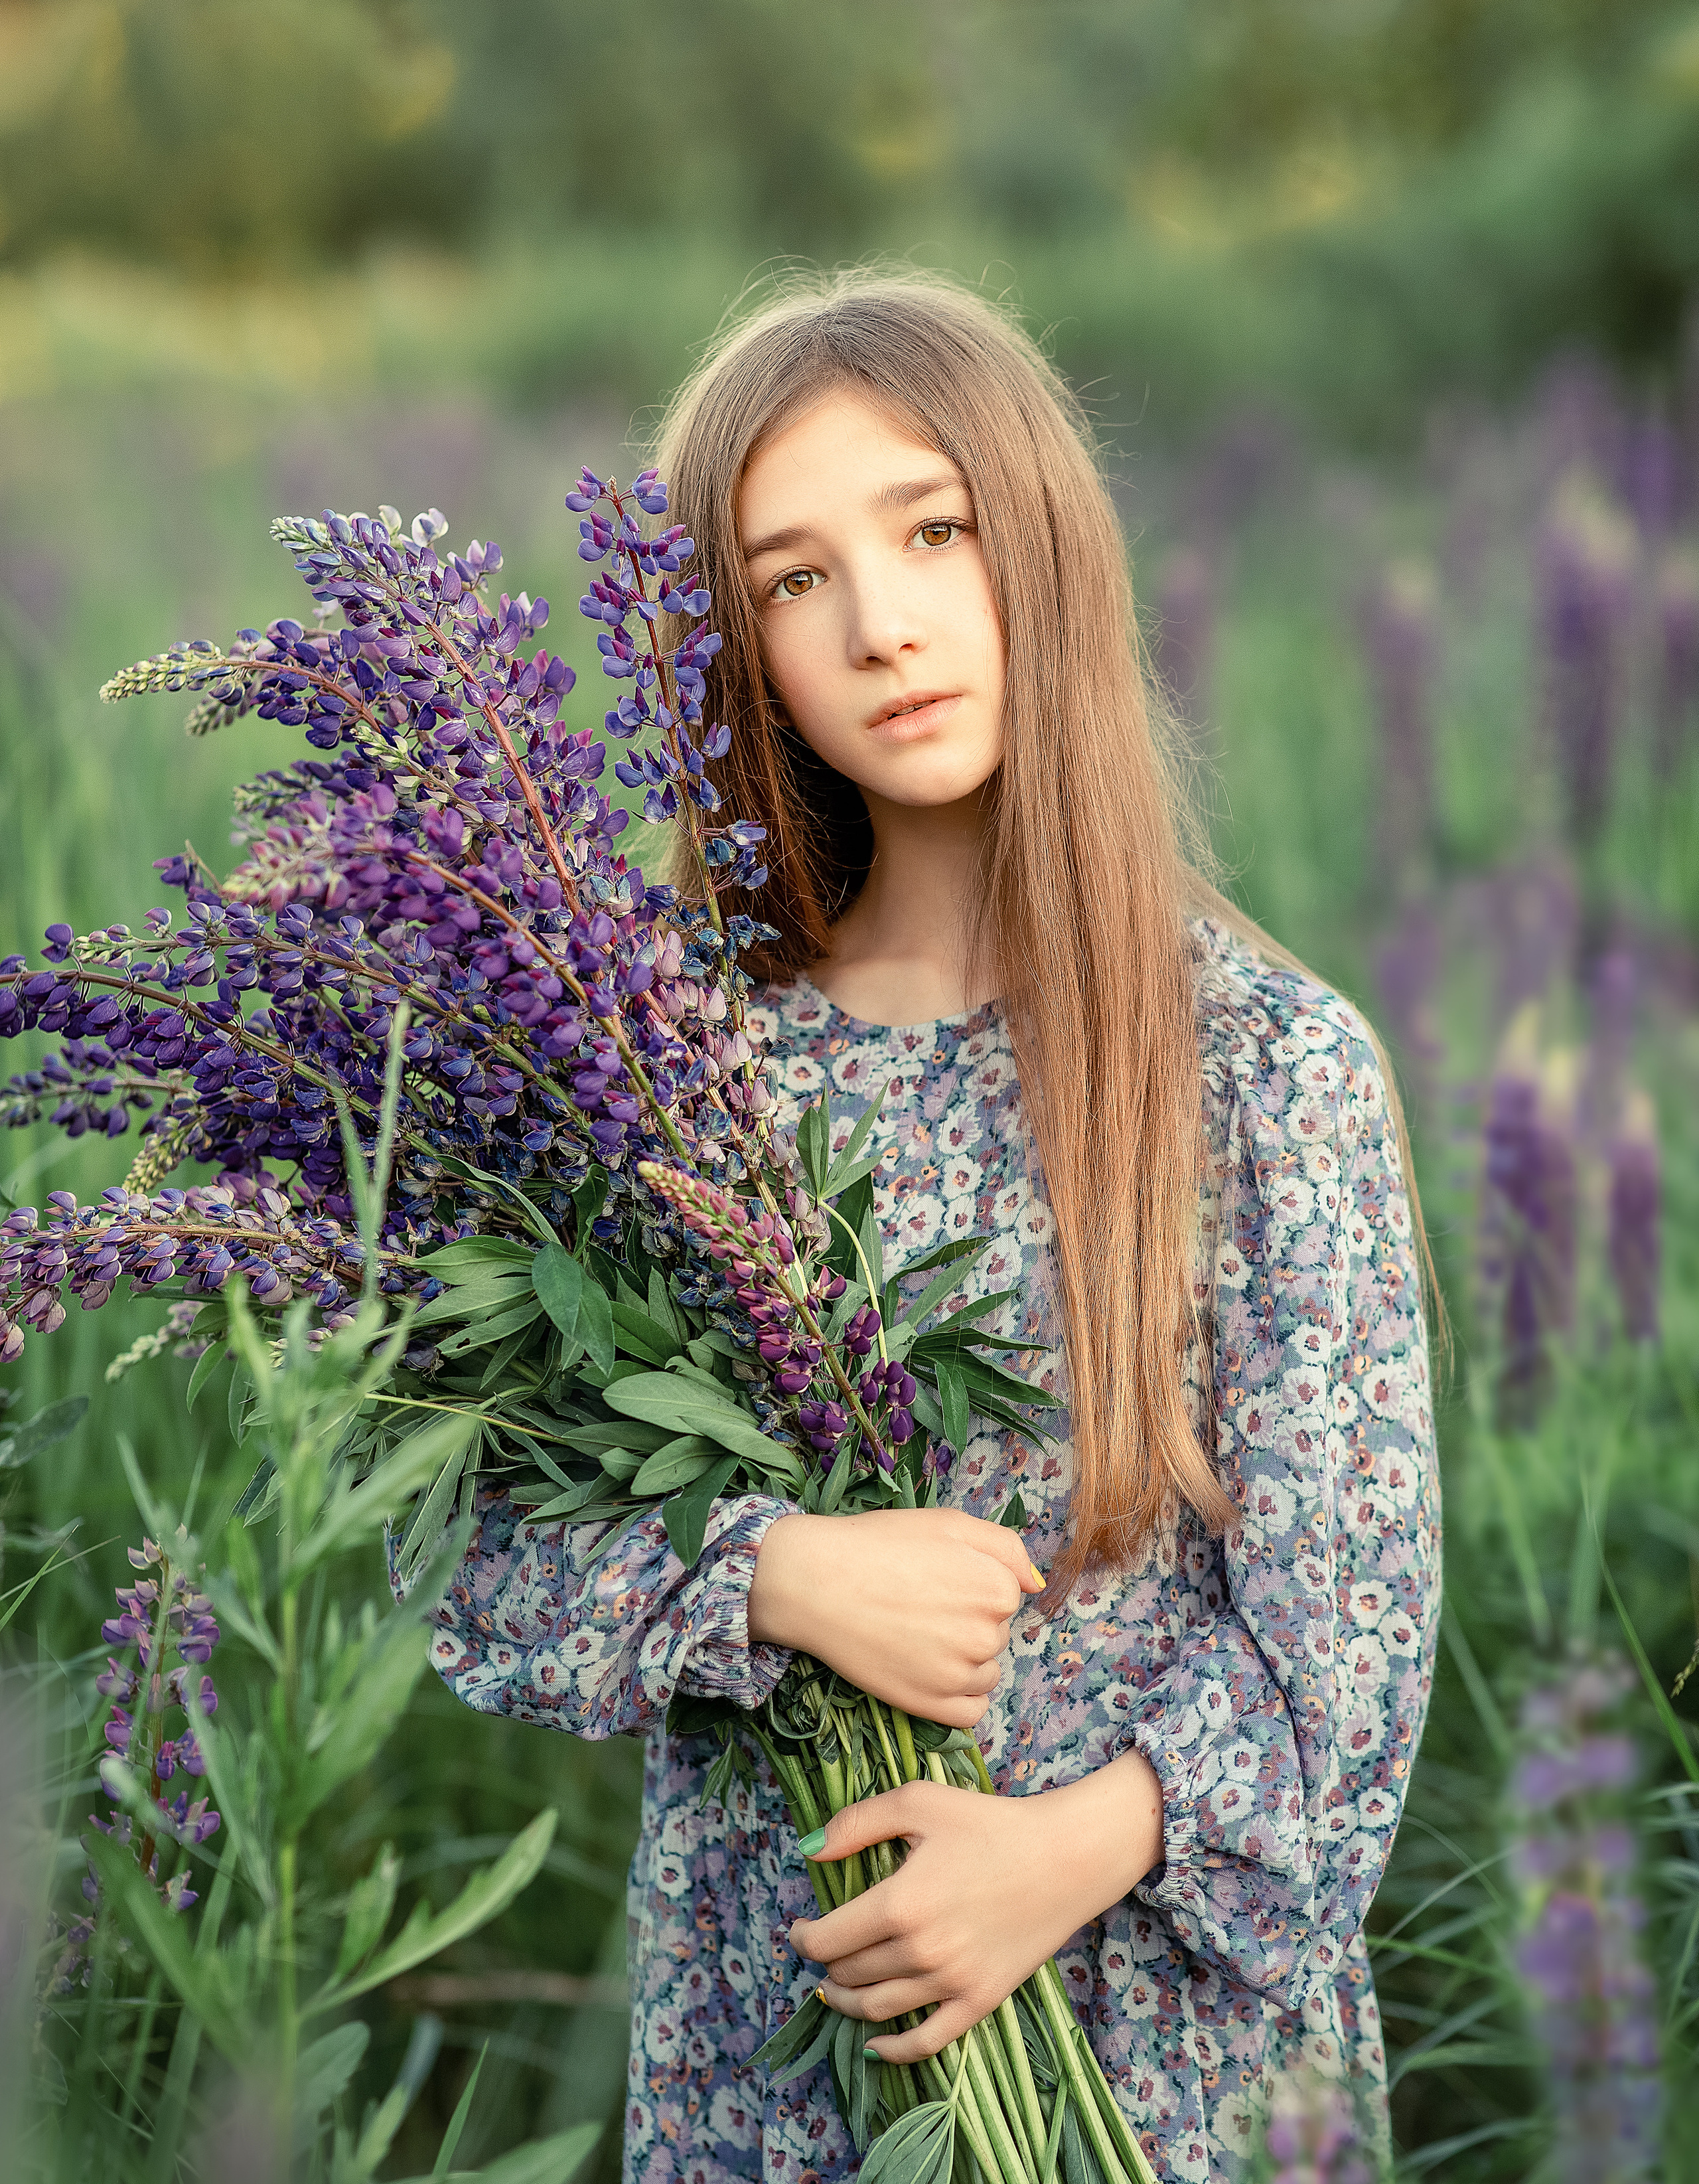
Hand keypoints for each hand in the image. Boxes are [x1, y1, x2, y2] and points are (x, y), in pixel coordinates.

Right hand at [746, 1507, 1041, 1725]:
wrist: (814, 1582)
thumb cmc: (879, 1545)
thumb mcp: (949, 1523)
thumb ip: (1006, 1548)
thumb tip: (1036, 1585)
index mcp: (996, 1589)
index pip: (1006, 1596)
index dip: (972, 1584)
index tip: (937, 1578)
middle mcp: (985, 1636)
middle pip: (995, 1634)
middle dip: (968, 1620)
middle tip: (920, 1603)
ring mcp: (957, 1675)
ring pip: (985, 1672)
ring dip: (964, 1659)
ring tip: (917, 1633)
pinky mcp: (930, 1706)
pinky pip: (970, 1711)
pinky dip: (957, 1695)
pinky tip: (928, 1670)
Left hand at [789, 1751, 1162, 2061]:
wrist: (1064, 1856)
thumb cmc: (990, 1822)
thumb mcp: (919, 1803)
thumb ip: (856, 1823)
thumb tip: (808, 1850)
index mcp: (899, 1903)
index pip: (827, 1939)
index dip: (802, 1938)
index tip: (798, 1929)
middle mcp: (921, 1951)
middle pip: (848, 1975)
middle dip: (825, 1965)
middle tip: (823, 1950)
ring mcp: (951, 1983)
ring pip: (877, 2009)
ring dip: (846, 2002)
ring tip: (836, 1988)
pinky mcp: (980, 2000)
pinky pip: (926, 2041)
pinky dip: (893, 2049)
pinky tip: (875, 2044)